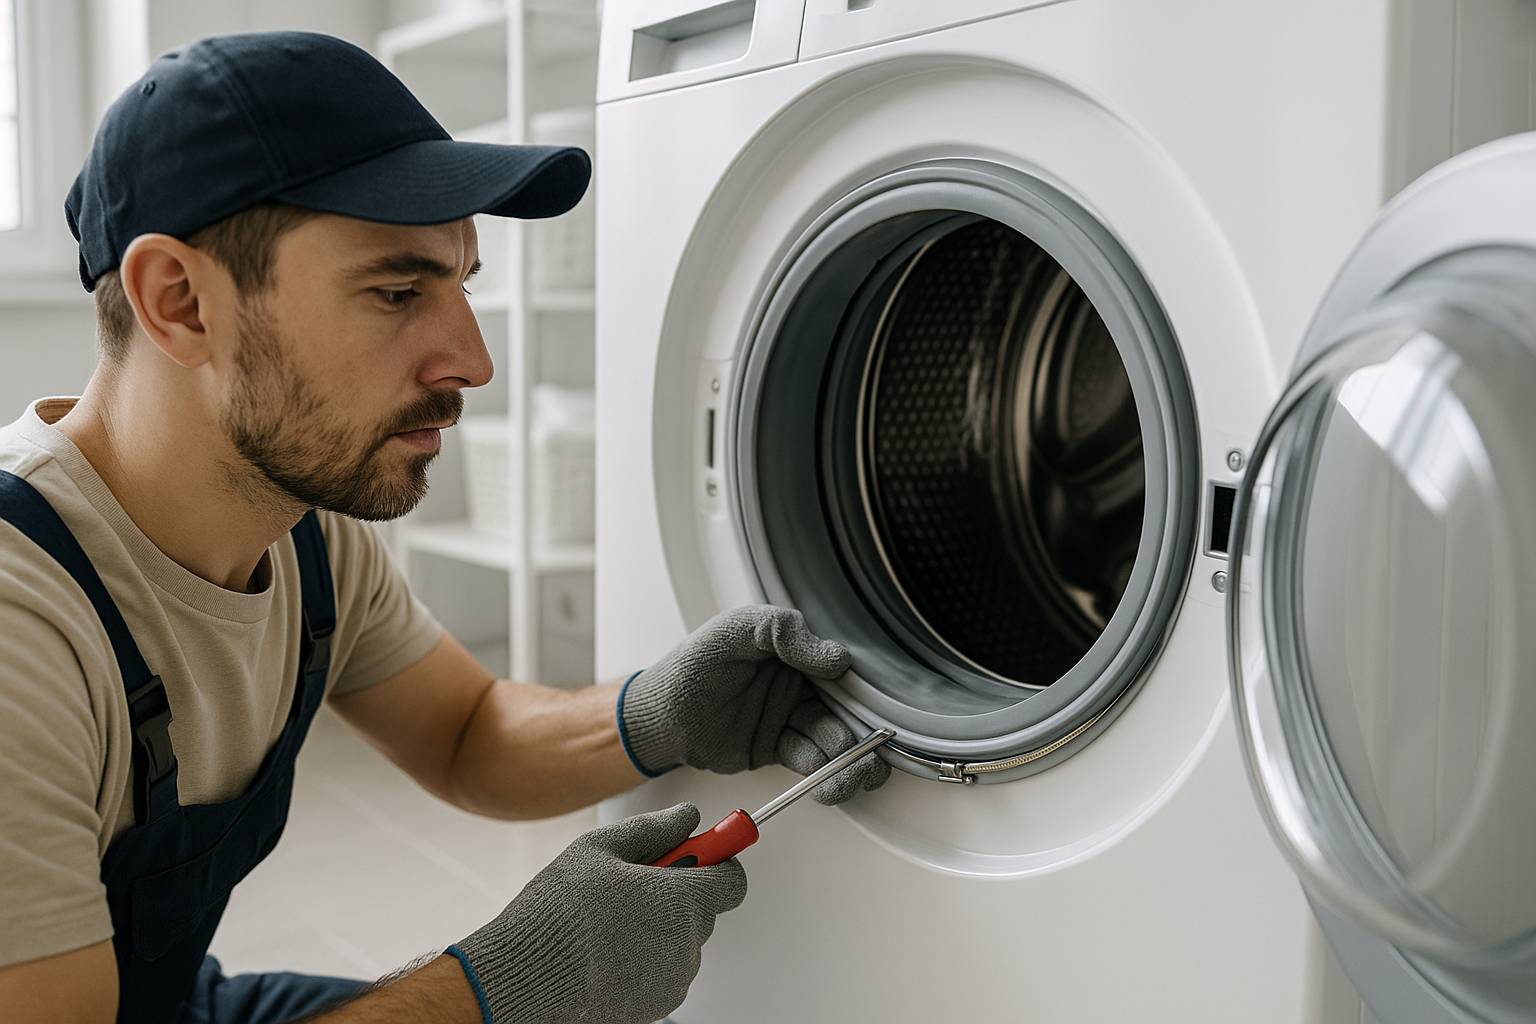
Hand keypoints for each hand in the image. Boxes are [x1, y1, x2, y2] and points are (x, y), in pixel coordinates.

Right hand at [453, 804, 745, 1023]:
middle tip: (631, 883)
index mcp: (683, 901)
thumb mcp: (601, 848)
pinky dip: (642, 959)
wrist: (525, 980)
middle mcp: (688, 946)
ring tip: (607, 921)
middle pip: (702, 909)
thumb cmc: (559, 914)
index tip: (703, 849)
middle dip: (676, 892)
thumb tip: (687, 816)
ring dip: (657, 927)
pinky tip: (603, 951)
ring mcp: (672, 982)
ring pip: (679, 941)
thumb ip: (655, 829)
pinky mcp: (654, 1008)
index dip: (718, 860)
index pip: (733, 879)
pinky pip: (661, 972)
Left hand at [618, 605, 890, 803]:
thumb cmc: (696, 662)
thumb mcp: (738, 629)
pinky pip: (812, 762)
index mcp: (798, 649)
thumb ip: (785, 633)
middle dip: (868, 733)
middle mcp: (802, 682)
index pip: (844, 667)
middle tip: (877, 753)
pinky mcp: (780, 748)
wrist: (661, 713)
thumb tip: (837, 658)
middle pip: (849, 708)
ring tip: (856, 777)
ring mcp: (792, 716)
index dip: (865, 688)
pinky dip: (827, 776)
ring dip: (851, 761)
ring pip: (836, 739)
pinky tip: (832, 786)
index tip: (878, 707)